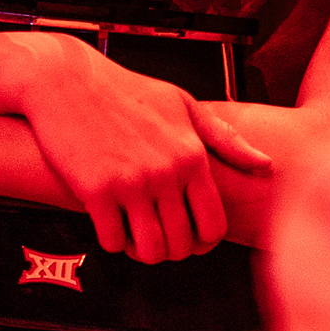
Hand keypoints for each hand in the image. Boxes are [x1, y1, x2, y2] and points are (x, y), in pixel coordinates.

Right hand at [18, 34, 269, 264]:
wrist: (65, 79)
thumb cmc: (123, 89)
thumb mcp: (181, 104)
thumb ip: (224, 138)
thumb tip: (265, 164)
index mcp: (190, 155)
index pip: (213, 224)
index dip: (204, 243)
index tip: (190, 239)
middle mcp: (164, 172)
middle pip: (181, 244)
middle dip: (172, 250)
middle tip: (159, 239)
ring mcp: (129, 182)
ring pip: (149, 249)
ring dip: (143, 252)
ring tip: (136, 236)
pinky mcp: (95, 190)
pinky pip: (112, 240)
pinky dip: (113, 241)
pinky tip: (110, 224)